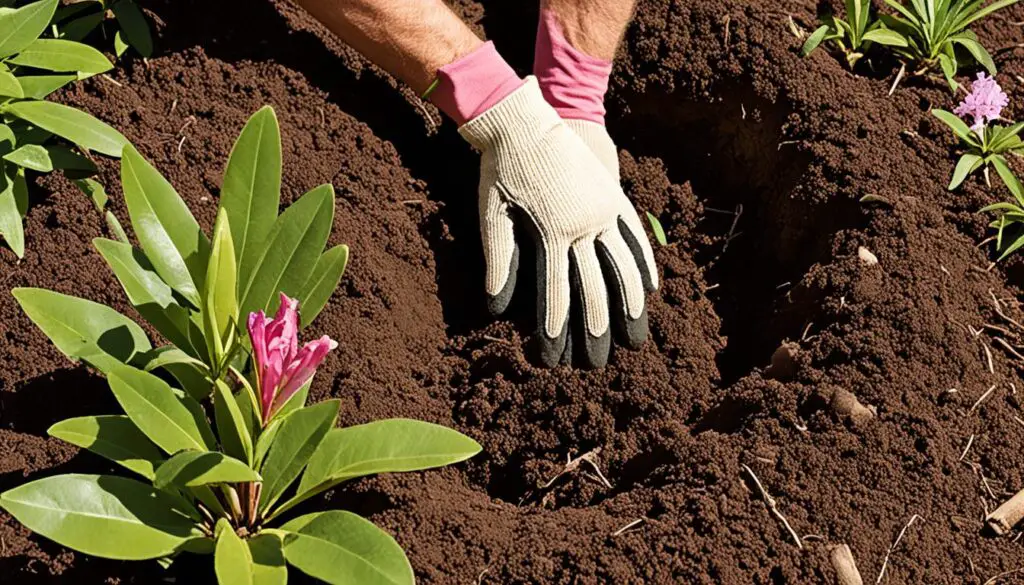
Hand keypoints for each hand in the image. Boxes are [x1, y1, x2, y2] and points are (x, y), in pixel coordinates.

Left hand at [460, 77, 657, 367]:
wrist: (523, 115)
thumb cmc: (500, 167)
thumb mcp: (491, 213)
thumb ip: (499, 259)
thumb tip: (497, 306)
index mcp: (551, 233)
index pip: (557, 292)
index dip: (557, 329)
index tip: (556, 358)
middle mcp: (583, 226)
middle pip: (596, 288)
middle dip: (597, 330)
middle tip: (601, 364)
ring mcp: (604, 211)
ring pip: (624, 268)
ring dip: (630, 306)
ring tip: (636, 338)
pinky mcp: (612, 198)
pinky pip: (634, 237)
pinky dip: (642, 265)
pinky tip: (648, 289)